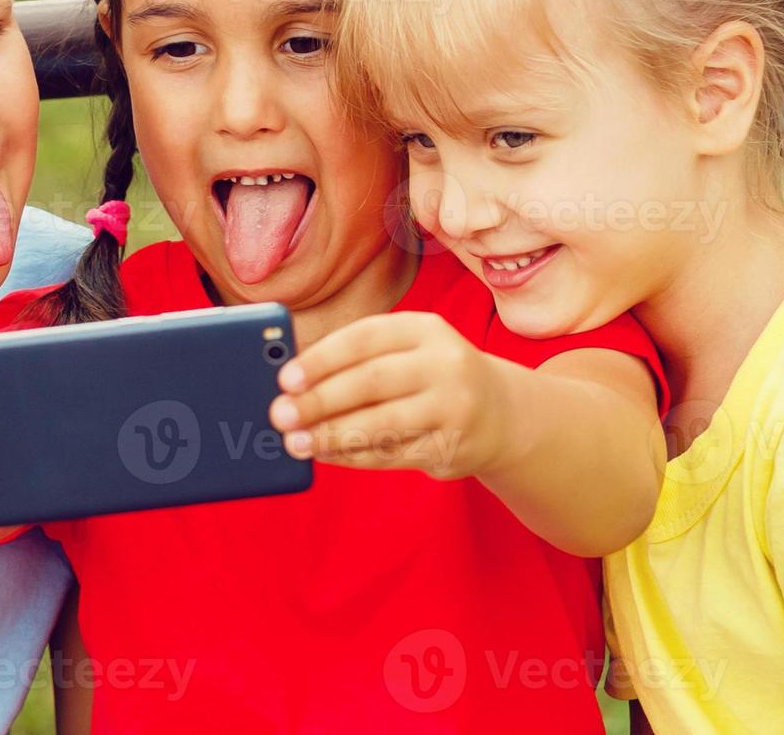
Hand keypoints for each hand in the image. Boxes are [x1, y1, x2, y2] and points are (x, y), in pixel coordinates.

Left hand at [269, 312, 504, 479]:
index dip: (321, 359)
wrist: (503, 413)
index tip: (284, 378)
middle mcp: (445, 363)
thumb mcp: (408, 351)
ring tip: (295, 442)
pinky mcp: (453, 447)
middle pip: (370, 381)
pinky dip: (353, 456)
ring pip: (381, 424)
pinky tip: (326, 454)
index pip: (364, 338)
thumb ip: (358, 359)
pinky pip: (392, 454)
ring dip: (331, 435)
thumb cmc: (431, 375)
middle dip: (319, 400)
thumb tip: (293, 383)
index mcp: (425, 328)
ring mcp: (454, 407)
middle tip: (280, 415)